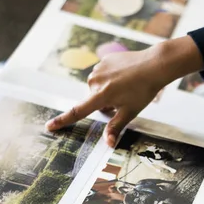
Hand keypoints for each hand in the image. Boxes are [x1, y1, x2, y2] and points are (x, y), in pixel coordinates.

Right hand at [46, 37, 203, 146]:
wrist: (154, 65)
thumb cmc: (143, 90)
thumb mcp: (130, 112)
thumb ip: (115, 127)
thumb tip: (107, 144)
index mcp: (101, 96)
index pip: (78, 112)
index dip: (63, 121)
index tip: (49, 126)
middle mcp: (95, 81)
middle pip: (93, 100)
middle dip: (105, 103)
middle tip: (124, 99)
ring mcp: (99, 69)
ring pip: (98, 87)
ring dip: (107, 90)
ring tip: (126, 86)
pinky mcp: (104, 60)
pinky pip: (103, 75)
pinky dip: (111, 78)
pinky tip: (125, 75)